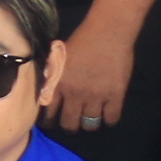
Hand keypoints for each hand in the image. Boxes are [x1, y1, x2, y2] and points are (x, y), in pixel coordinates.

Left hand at [43, 11, 138, 140]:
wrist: (107, 33)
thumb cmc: (81, 40)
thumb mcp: (57, 59)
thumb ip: (52, 76)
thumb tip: (45, 91)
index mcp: (58, 84)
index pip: (49, 112)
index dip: (49, 121)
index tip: (51, 123)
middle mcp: (75, 94)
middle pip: (69, 123)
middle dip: (69, 126)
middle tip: (71, 124)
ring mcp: (96, 96)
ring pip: (90, 124)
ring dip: (88, 125)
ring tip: (89, 122)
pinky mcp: (115, 95)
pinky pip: (111, 118)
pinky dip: (109, 121)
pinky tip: (107, 117)